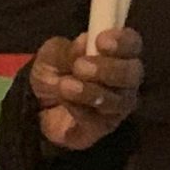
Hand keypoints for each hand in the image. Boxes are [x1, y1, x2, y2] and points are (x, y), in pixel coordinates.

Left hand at [29, 28, 143, 152]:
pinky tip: (65, 100)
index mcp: (118, 53)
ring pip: (117, 101)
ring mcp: (117, 107)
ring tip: (65, 85)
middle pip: (132, 75)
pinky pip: (97, 121)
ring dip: (90, 92)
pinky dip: (79, 109)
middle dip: (108, 69)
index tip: (101, 41)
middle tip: (80, 66)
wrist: (36, 104)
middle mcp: (125, 81)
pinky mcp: (102, 128)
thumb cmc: (54, 70)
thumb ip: (69, 50)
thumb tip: (84, 42)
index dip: (122, 42)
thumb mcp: (53, 54)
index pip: (133, 44)